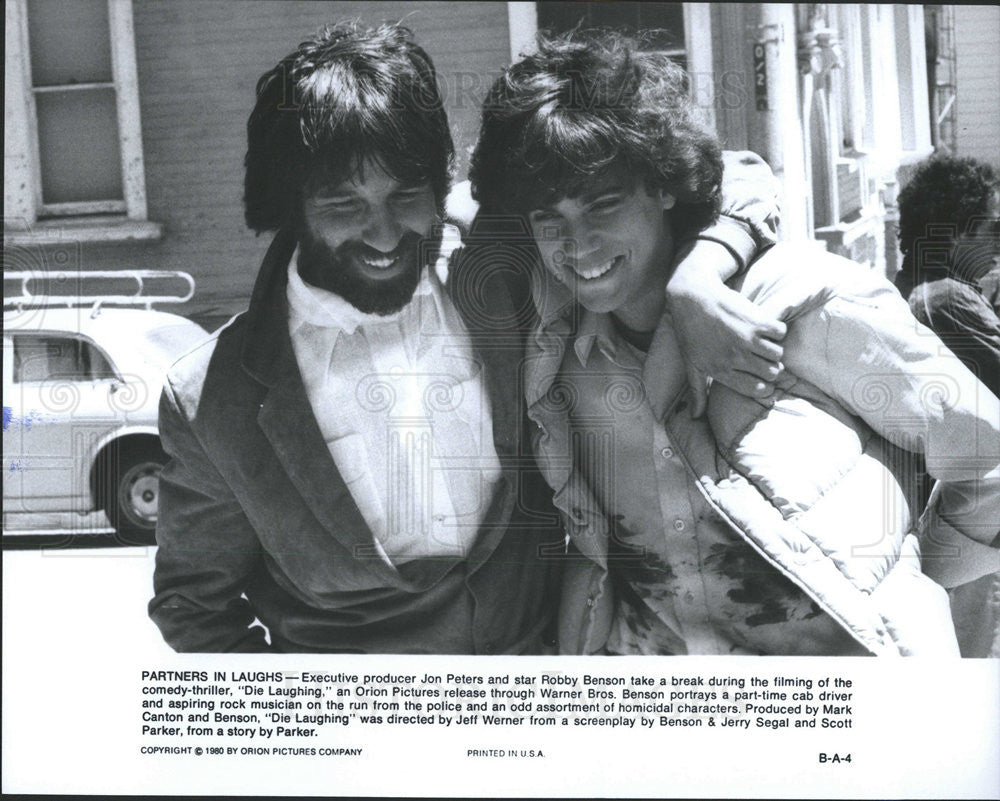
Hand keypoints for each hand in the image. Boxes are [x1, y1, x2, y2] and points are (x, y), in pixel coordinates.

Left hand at [664, 261, 785, 417]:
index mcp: (720, 370)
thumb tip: (695, 417)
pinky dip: (776, 330)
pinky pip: (780, 332)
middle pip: (771, 373)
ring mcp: (746, 338)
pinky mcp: (756, 320)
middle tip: (763, 359)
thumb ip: (697, 392)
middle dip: (770, 368)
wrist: (692, 297)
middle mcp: (735, 357)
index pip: (755, 389)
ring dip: (774, 349)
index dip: (764, 387)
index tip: (763, 381)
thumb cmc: (689, 333)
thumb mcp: (690, 364)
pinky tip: (763, 327)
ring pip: (778, 354)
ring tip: (763, 343)